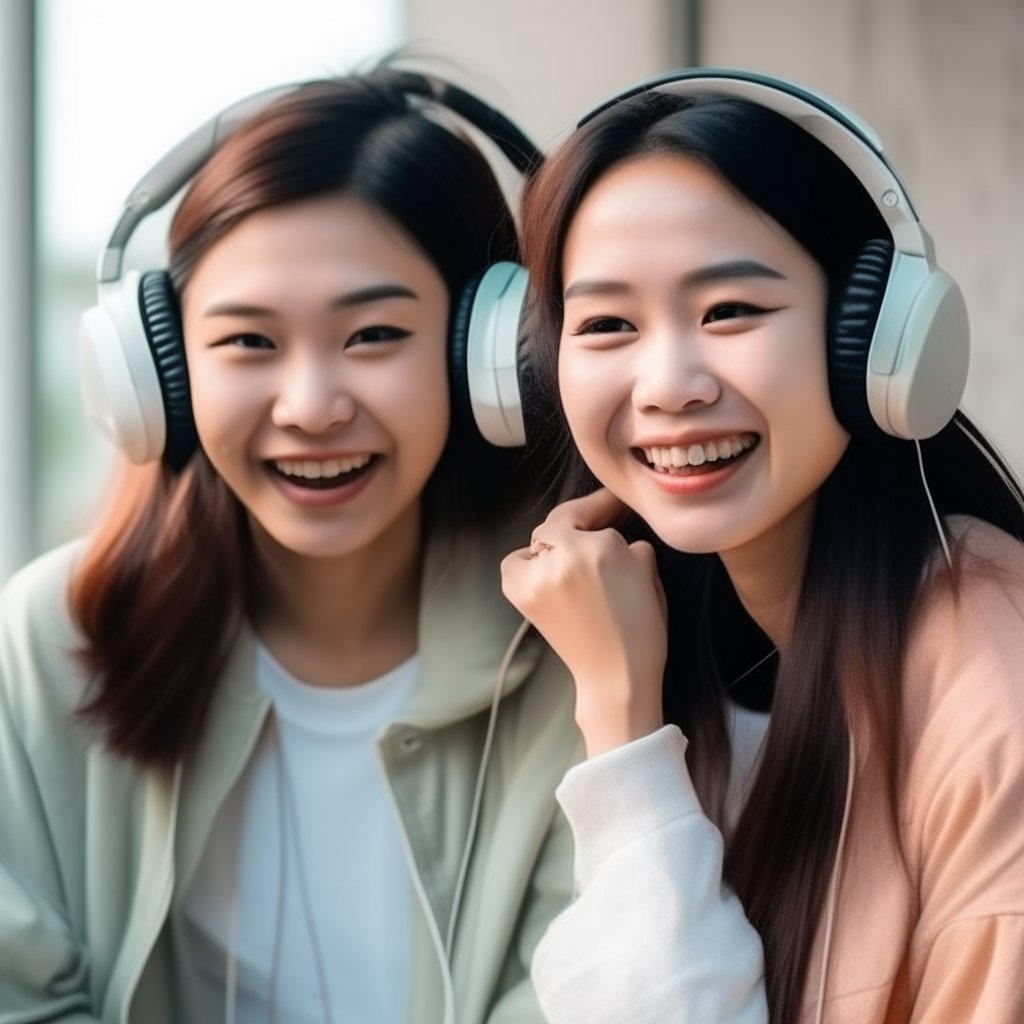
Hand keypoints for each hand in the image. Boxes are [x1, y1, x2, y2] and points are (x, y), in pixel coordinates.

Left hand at [501, 488, 666, 756]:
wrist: (616, 676)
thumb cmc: (641, 628)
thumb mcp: (648, 572)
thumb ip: (629, 543)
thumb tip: (613, 534)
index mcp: (600, 548)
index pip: (595, 510)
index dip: (604, 504)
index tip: (615, 502)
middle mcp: (562, 558)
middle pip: (562, 522)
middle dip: (581, 522)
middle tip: (600, 523)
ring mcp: (537, 577)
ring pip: (539, 542)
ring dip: (556, 544)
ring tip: (576, 553)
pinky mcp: (522, 596)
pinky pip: (516, 564)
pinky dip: (527, 564)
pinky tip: (547, 572)